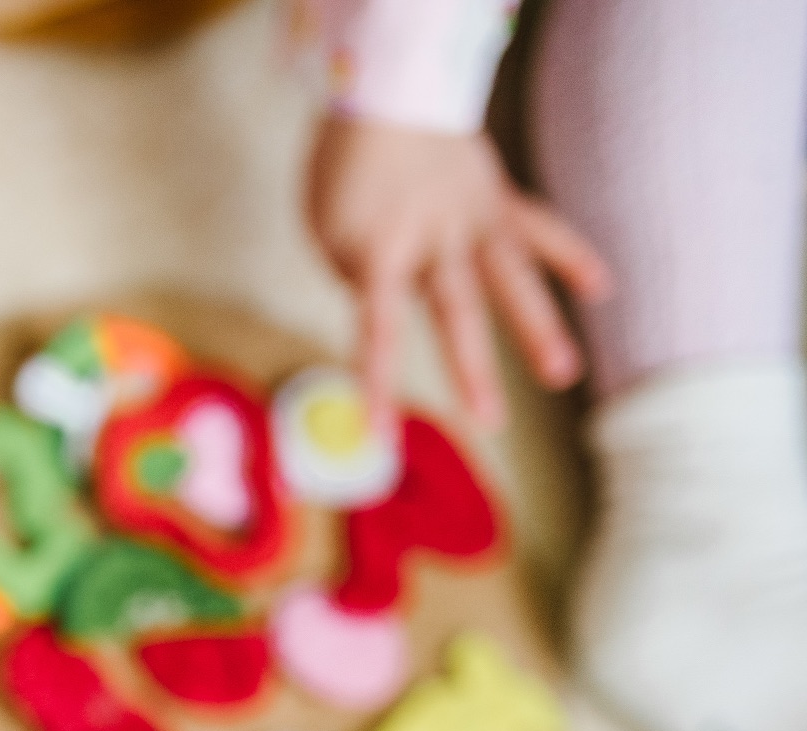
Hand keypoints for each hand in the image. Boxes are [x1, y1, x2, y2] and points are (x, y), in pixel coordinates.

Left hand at [304, 114, 613, 429]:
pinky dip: (572, 255)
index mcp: (382, 252)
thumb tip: (397, 313)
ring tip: (563, 374)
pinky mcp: (500, 200)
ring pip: (512, 277)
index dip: (379, 382)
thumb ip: (365, 279)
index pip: (379, 330)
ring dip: (539, 326)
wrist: (386, 94)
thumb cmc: (346, 176)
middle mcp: (436, 240)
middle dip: (474, 370)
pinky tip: (602, 289)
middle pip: (458, 311)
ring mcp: (475, 219)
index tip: (381, 434)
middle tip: (491, 423)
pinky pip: (540, 229)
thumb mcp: (330, 232)